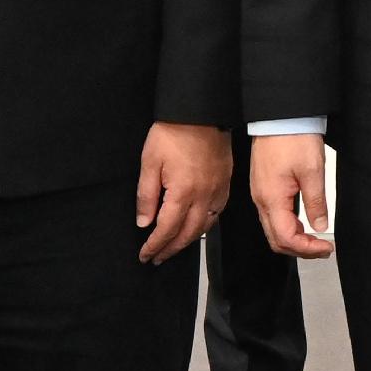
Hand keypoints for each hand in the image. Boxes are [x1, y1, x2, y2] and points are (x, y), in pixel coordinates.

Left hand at [135, 121, 229, 264]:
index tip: (145, 255)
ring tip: (174, 247)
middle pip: (188, 234)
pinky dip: (206, 225)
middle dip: (171, 249)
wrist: (201, 112)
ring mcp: (218, 190)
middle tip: (157, 258)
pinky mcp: (226, 183)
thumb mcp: (149, 163)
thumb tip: (144, 222)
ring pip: (205, 226)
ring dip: (188, 241)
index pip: (167, 229)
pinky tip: (197, 227)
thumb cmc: (173, 133)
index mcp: (183, 192)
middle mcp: (204, 196)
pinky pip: (217, 213)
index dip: (155, 245)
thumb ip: (146, 196)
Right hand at [248, 133, 333, 257]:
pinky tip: (303, 223)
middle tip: (323, 249)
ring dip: (294, 239)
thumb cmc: (294, 138)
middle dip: (300, 249)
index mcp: (272, 198)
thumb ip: (316, 202)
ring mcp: (260, 194)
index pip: (286, 238)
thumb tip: (320, 226)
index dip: (307, 249)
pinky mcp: (263, 187)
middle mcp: (261, 200)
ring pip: (273, 229)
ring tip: (316, 239)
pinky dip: (288, 226)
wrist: (281, 116)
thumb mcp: (313, 171)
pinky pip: (272, 216)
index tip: (326, 248)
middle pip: (276, 239)